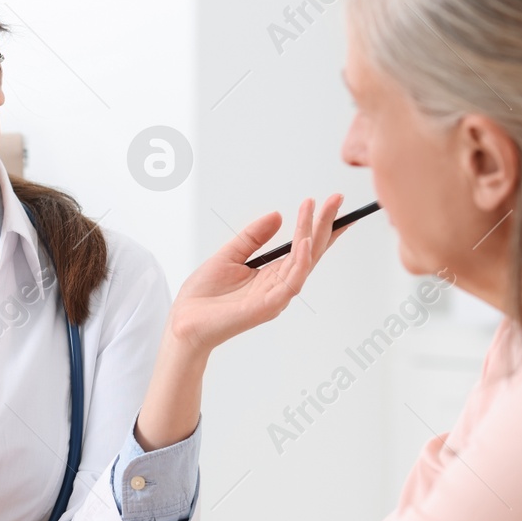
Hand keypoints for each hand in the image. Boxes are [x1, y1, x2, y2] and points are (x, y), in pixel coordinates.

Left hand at [166, 194, 344, 356]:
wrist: (184, 322)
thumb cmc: (203, 296)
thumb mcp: (229, 255)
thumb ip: (252, 237)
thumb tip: (277, 215)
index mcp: (271, 275)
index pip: (302, 248)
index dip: (317, 226)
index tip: (330, 203)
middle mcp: (278, 286)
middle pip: (309, 252)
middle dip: (324, 224)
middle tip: (336, 198)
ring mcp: (275, 297)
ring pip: (303, 262)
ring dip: (313, 235)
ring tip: (320, 210)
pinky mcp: (267, 307)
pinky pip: (290, 282)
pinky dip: (300, 261)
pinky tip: (304, 241)